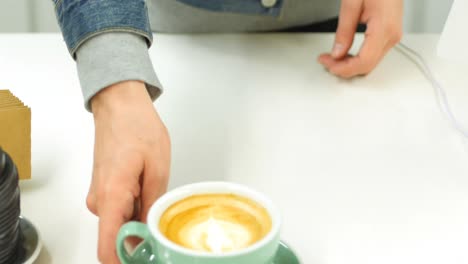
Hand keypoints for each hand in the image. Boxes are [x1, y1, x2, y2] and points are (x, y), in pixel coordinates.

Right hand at [87, 81, 170, 262]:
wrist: (119, 104)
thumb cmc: (136, 127)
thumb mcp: (157, 168)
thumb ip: (153, 205)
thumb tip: (150, 233)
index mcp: (112, 196)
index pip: (108, 248)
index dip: (126, 261)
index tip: (146, 259)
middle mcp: (100, 200)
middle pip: (119, 236)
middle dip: (143, 236)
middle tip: (166, 220)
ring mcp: (100, 195)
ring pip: (122, 222)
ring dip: (141, 217)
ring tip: (158, 191)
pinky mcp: (104, 190)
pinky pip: (120, 209)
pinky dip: (136, 207)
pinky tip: (149, 188)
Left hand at [318, 0, 402, 77]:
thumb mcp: (352, 2)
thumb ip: (344, 30)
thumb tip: (337, 53)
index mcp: (384, 28)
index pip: (364, 62)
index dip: (344, 68)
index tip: (328, 64)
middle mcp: (392, 35)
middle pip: (367, 66)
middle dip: (344, 68)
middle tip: (325, 60)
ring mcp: (393, 35)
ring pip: (370, 63)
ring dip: (349, 64)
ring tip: (331, 57)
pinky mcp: (389, 33)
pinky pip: (373, 54)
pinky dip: (357, 57)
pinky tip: (344, 53)